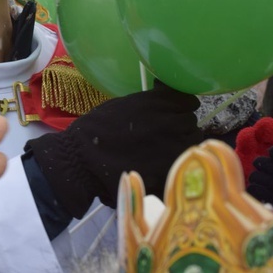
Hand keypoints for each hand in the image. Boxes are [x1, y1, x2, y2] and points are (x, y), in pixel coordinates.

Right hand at [24, 80, 202, 217]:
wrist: (80, 159)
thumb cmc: (97, 130)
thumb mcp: (125, 104)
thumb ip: (151, 103)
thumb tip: (170, 100)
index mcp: (157, 103)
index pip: (187, 101)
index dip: (181, 109)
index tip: (174, 114)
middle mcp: (168, 122)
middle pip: (191, 123)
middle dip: (180, 129)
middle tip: (165, 137)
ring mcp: (171, 148)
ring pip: (192, 145)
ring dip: (182, 147)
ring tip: (165, 154)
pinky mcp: (167, 172)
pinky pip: (184, 168)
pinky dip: (177, 169)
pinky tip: (163, 169)